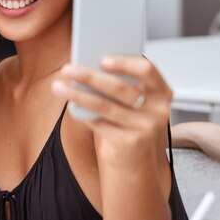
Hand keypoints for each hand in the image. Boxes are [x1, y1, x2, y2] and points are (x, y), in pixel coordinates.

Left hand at [51, 56, 171, 166]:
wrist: (137, 159)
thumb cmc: (131, 122)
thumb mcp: (134, 102)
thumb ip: (120, 84)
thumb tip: (88, 66)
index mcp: (161, 92)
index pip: (147, 70)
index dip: (124, 63)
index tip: (101, 59)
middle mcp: (157, 110)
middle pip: (119, 88)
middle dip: (89, 77)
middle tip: (68, 70)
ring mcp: (144, 128)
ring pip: (104, 106)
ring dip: (77, 95)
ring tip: (58, 87)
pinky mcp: (130, 143)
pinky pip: (99, 124)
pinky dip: (82, 114)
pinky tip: (71, 107)